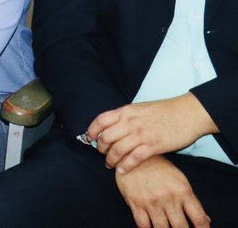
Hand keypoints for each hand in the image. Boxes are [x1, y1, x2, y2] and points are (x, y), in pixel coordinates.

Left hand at [89, 94, 215, 172]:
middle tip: (102, 154)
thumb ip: (127, 116)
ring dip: (111, 160)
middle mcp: (130, 122)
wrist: (188, 113)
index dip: (92, 131)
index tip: (90, 139)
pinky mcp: (153, 145)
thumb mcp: (140, 108)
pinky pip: (134, 158)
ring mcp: (141, 134)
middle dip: (101, 148)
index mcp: (126, 111)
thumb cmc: (165, 110)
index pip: (100, 121)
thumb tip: (114, 124)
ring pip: (117, 149)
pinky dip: (125, 166)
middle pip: (106, 137)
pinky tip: (122, 170)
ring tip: (110, 165)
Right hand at [114, 155, 209, 227]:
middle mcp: (168, 197)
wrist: (132, 154)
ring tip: (167, 227)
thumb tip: (205, 219)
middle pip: (181, 227)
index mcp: (183, 191)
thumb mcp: (179, 179)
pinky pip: (142, 225)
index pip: (199, 218)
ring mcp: (151, 201)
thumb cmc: (158, 167)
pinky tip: (151, 227)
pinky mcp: (135, 203)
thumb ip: (191, 199)